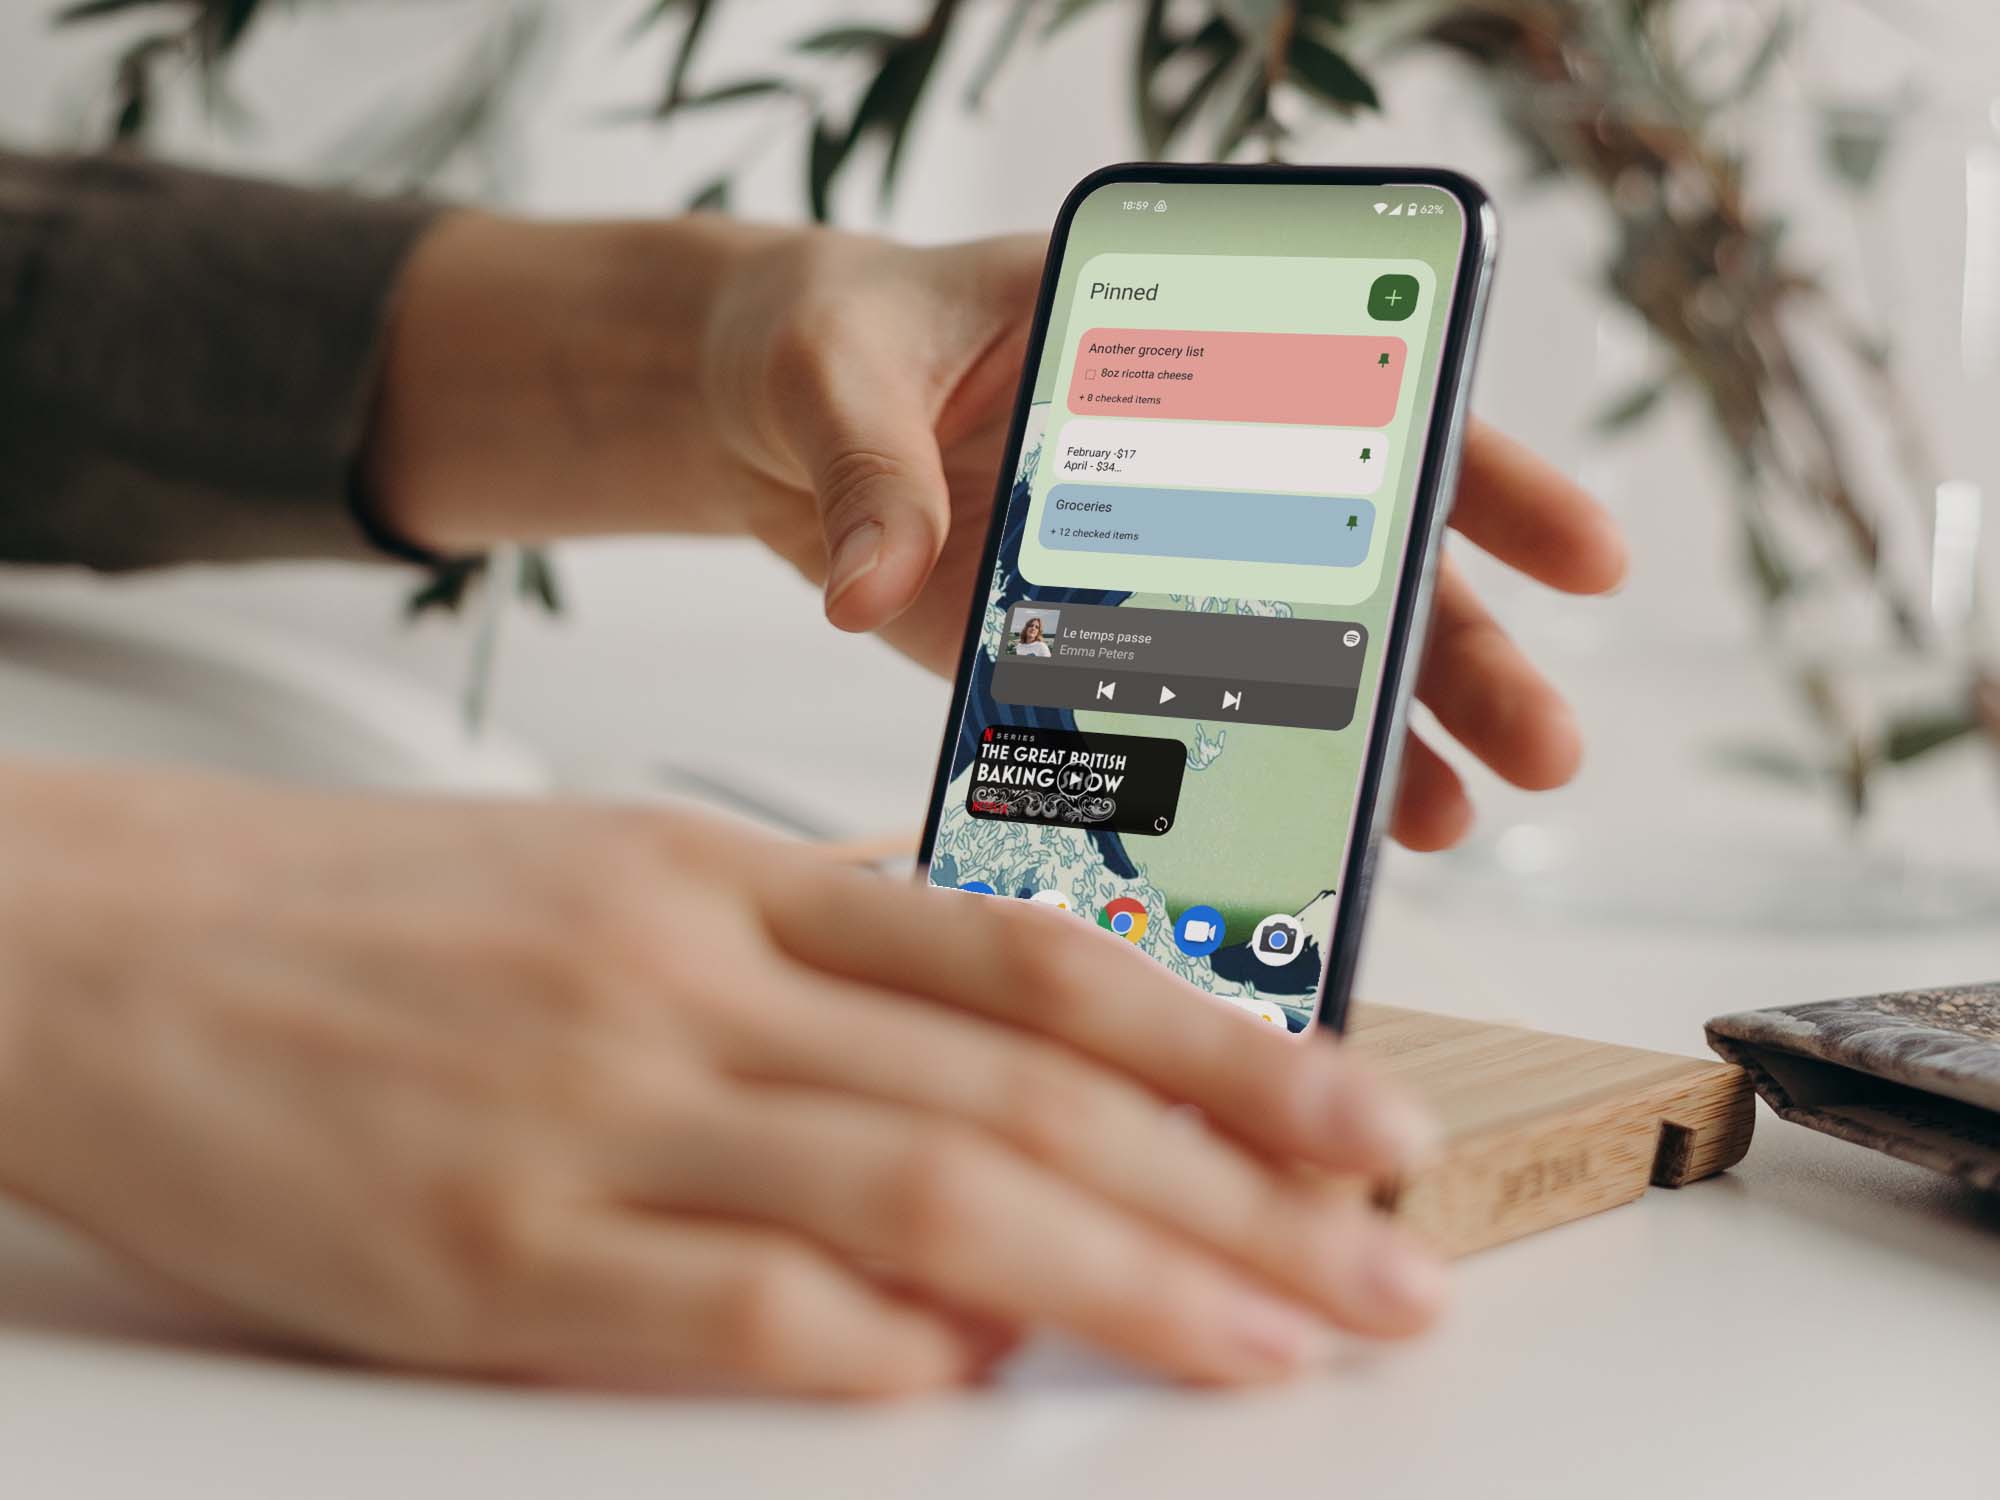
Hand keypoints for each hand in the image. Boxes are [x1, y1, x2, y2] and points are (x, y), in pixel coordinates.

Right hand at [0, 762, 1444, 1395]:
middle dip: (1237, 1189)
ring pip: (927, 1192)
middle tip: (1389, 1265)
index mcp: (731, 879)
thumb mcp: (628, 880)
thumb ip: (818, 952)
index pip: (1034, 958)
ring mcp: (595, 1114)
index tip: (1365, 1117)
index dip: (1225, 1045)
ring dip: (1126, 1279)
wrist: (124, 947)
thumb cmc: (389, 921)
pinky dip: (883, 1354)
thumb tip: (1001, 1047)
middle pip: (1024, 1088)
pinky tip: (989, 1382)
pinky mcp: (486, 1254)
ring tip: (1274, 1346)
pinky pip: (736, 1310)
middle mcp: (693, 983)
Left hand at [363, 218, 1624, 850]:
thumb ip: (866, 463)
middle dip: (1457, 650)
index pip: (1359, 400)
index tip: (1585, 556)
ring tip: (1436, 824)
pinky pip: (1168, 724)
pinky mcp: (1066, 655)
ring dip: (1372, 743)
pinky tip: (1284, 846)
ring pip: (1288, 661)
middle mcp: (1180, 469)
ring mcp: (1133, 571)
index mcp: (1165, 350)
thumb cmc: (813, 339)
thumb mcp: (831, 363)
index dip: (1478, 476)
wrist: (747, 413)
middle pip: (1355, 560)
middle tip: (1542, 746)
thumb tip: (865, 580)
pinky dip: (1228, 784)